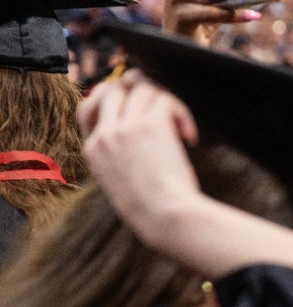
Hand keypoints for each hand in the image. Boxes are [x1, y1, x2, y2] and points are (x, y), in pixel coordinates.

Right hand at [79, 72, 200, 237]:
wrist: (163, 217)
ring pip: (143, 88)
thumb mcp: (122, 182)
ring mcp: (125, 127)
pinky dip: (182, 113)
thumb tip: (141, 135)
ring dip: (166, 101)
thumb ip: (122, 156)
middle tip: (162, 105)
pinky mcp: (150, 124)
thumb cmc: (152, 209)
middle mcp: (104, 134)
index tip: (136, 106)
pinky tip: (190, 137)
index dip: (112, 98)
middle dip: (138, 89)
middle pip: (113, 88)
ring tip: (181, 128)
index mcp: (92, 149)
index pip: (87, 106)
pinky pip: (166, 99)